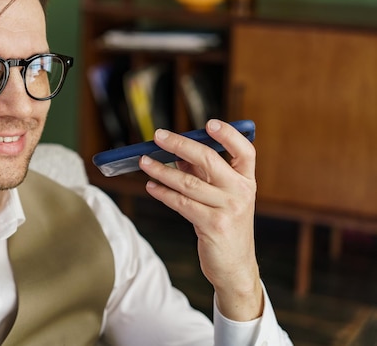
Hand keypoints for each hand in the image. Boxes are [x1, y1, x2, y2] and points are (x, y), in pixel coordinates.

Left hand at [139, 119, 262, 320]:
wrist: (235, 267)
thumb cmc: (225, 226)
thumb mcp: (223, 198)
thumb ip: (205, 175)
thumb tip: (177, 153)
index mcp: (247, 181)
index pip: (245, 151)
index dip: (228, 135)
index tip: (209, 123)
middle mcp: (241, 192)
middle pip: (209, 159)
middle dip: (179, 144)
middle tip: (158, 136)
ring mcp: (228, 209)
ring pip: (187, 182)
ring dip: (161, 170)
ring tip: (143, 162)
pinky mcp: (213, 225)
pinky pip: (181, 203)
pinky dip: (163, 192)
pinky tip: (151, 186)